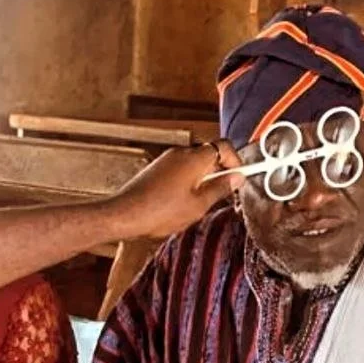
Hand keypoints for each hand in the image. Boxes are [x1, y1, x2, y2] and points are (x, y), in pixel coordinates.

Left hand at [106, 142, 241, 240]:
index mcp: (195, 158)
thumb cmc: (159, 212)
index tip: (239, 177)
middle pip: (208, 155)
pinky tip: (178, 205)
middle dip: (218, 172)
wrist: (124, 215)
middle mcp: (180, 153)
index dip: (235, 161)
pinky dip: (185, 183)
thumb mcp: (198, 205)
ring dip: (201, 180)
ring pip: (193, 165)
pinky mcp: (155, 170)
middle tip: (221, 195)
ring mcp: (165, 160)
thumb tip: (237, 177)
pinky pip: (178, 172)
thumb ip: (220, 188)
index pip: (224, 146)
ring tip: (197, 205)